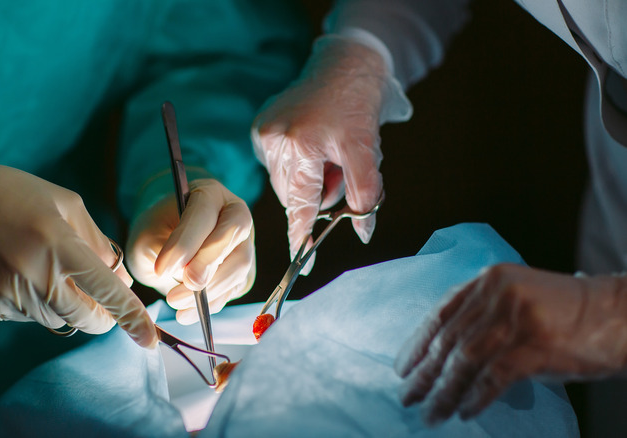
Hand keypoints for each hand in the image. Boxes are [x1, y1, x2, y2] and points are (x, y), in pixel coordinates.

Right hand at [0, 161, 155, 344]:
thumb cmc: (16, 195)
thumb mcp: (67, 204)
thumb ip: (97, 243)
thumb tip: (118, 279)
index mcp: (60, 246)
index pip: (107, 292)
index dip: (132, 318)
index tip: (149, 338)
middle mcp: (37, 276)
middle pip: (86, 319)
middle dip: (102, 316)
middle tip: (101, 301)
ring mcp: (12, 295)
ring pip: (59, 321)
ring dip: (67, 306)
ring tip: (48, 271)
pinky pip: (31, 318)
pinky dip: (39, 304)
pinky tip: (23, 274)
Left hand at [127, 179, 254, 324]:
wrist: (168, 239)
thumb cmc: (157, 230)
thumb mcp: (147, 233)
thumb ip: (161, 247)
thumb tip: (183, 273)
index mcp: (210, 194)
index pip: (204, 212)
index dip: (186, 241)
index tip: (163, 268)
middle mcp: (235, 214)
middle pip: (233, 234)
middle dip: (208, 263)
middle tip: (183, 285)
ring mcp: (244, 243)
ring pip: (238, 266)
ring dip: (208, 289)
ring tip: (175, 301)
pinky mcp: (244, 272)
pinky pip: (234, 289)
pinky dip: (211, 304)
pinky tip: (186, 313)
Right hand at [251, 35, 407, 272]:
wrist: (344, 66)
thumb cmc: (358, 108)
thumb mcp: (368, 152)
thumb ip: (365, 195)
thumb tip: (363, 231)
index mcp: (303, 145)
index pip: (302, 204)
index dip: (302, 235)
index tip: (301, 261)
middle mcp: (276, 139)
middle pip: (294, 196)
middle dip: (318, 193)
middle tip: (338, 170)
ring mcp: (264, 133)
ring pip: (284, 183)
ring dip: (307, 179)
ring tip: (325, 154)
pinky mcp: (259, 127)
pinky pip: (275, 165)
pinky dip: (294, 164)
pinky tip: (309, 144)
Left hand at [394, 263, 626, 424]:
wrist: (618, 315)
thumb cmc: (566, 313)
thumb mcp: (517, 299)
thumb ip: (482, 316)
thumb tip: (445, 356)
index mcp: (488, 280)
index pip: (439, 314)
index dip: (417, 344)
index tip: (402, 368)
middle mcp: (497, 295)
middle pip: (448, 340)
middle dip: (424, 374)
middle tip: (407, 397)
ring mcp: (515, 319)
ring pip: (464, 361)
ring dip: (444, 392)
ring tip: (431, 413)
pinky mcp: (534, 345)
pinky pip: (493, 377)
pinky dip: (475, 397)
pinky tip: (465, 412)